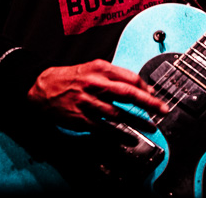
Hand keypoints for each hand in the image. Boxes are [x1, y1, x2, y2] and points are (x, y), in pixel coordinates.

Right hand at [27, 59, 168, 131]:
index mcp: (100, 69)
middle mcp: (95, 84)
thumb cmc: (72, 78)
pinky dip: (119, 133)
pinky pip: (104, 127)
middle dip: (149, 102)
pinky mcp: (81, 118)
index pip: (130, 77)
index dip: (146, 87)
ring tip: (151, 126)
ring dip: (137, 121)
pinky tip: (130, 137)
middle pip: (127, 93)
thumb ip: (115, 76)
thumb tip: (138, 86)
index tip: (155, 94)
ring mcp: (88, 102)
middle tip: (163, 109)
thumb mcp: (93, 68)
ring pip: (118, 113)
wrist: (42, 88)